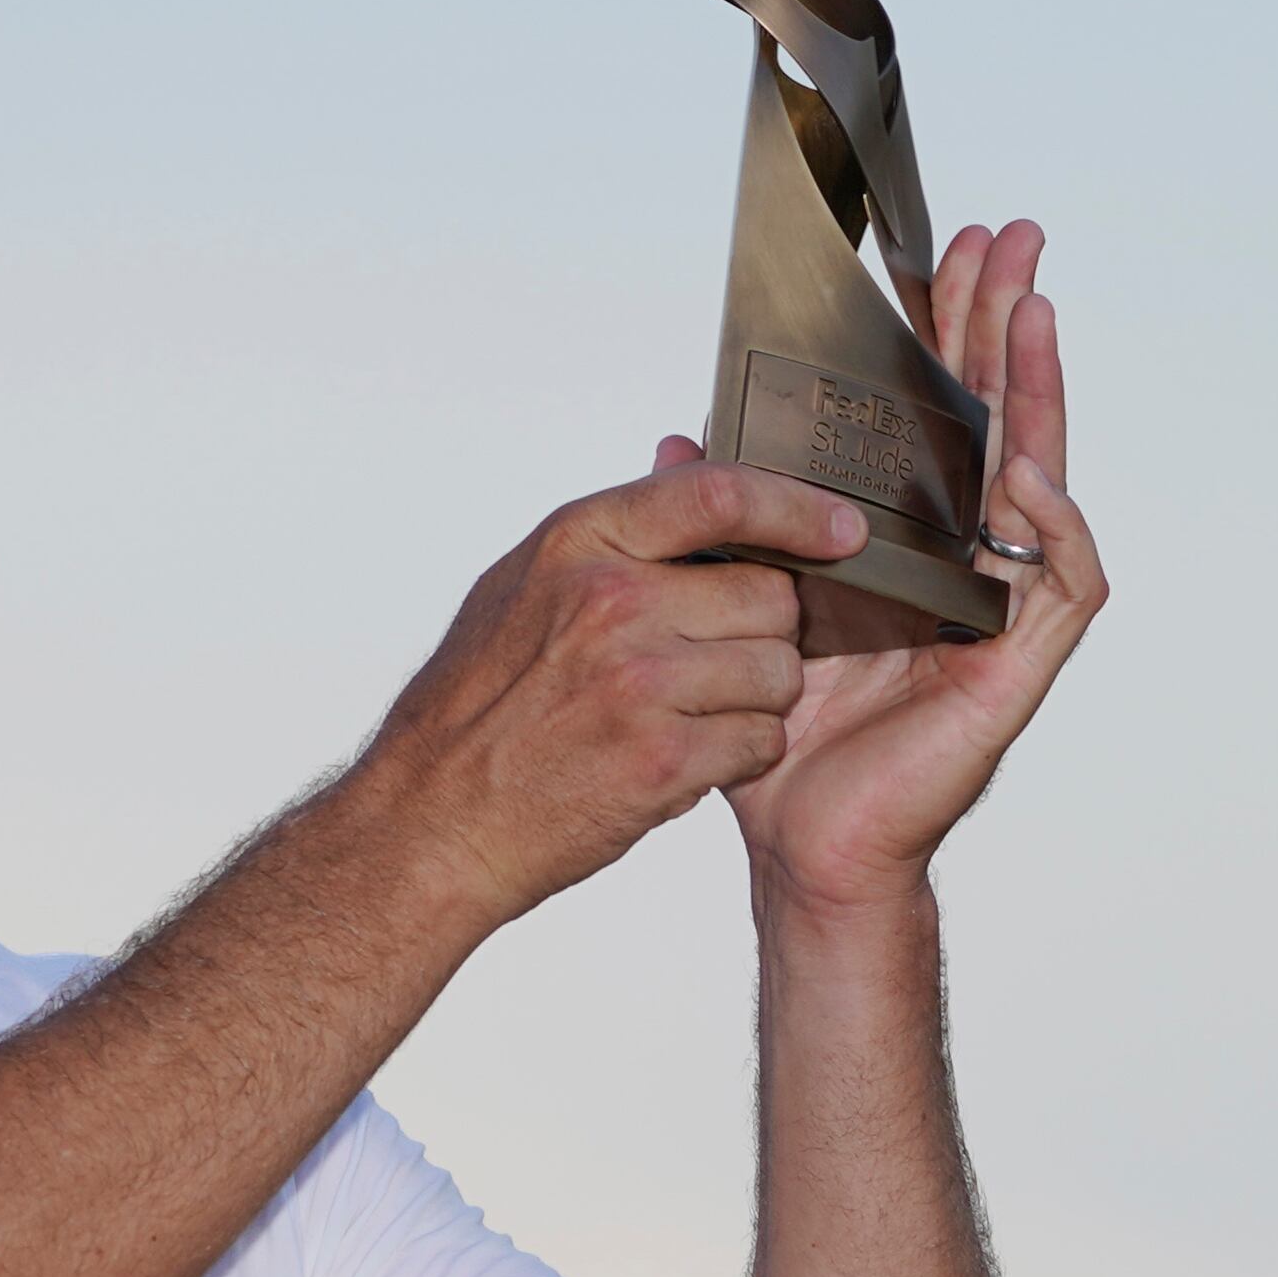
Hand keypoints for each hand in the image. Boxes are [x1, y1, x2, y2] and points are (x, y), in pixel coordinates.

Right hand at [355, 459, 868, 925]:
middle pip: (767, 593)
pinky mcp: (661, 760)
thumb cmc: (478, 705)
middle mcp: (611, 604)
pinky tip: (692, 758)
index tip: (843, 525)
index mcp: (579, 544)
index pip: (718, 493)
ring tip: (697, 715)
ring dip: (758, 698)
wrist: (434, 820)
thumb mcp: (524, 586)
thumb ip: (612, 532)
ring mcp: (638, 683)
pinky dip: (742, 754)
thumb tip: (681, 457)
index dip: (797, 505)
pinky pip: (760, 741)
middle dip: (766, 630)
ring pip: (776, 671)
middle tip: (721, 661)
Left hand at [674, 216, 1107, 915]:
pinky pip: (1060, 582)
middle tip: (1012, 236)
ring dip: (1042, 394)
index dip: (946, 333)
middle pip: (1000, 417)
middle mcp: (966, 562)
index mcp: (908, 540)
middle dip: (1006, 324)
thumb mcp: (738, 610)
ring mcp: (1001, 612)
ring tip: (1033, 315)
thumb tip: (678, 436)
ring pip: (1044, 479)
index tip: (941, 246)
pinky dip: (1052, 526)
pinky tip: (1033, 474)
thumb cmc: (780, 743)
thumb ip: (724, 525)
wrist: (803, 848)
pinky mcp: (1016, 667)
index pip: (937, 413)